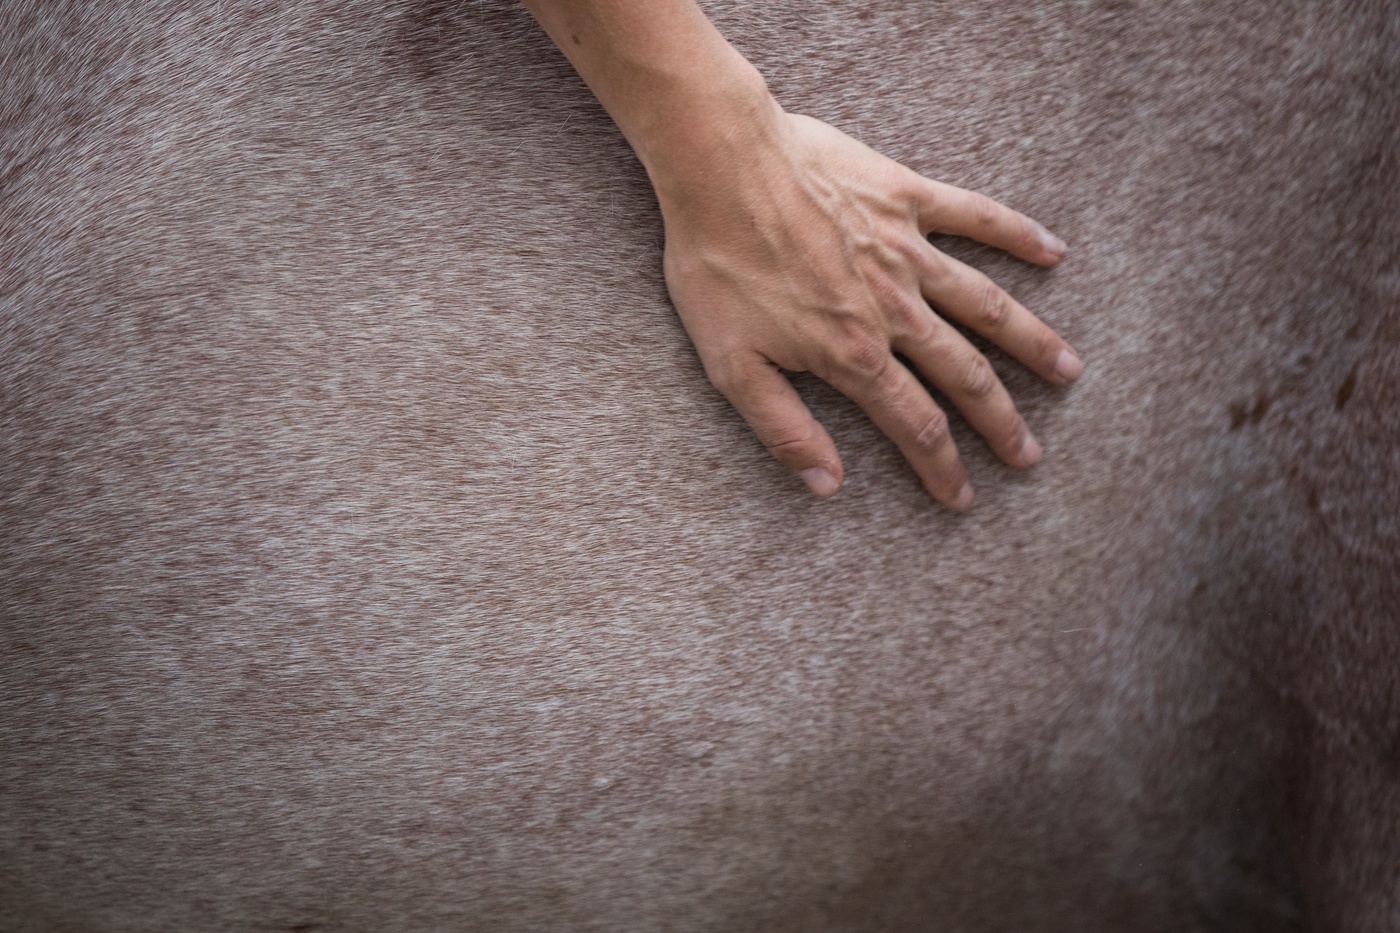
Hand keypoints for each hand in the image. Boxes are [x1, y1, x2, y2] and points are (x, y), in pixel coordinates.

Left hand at [655, 110, 1081, 506]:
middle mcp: (894, 308)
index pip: (915, 425)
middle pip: (965, 374)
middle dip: (1002, 422)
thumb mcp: (731, 365)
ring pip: (987, 305)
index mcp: (853, 354)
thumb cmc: (716, 265)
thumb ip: (783, 428)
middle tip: (1030, 454)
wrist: (719, 166)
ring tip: (1068, 370)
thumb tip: (827, 484)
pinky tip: (1054, 252)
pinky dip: (1018, 235)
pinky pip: (976, 217)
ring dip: (1031, 342)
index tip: (965, 498)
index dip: (942, 468)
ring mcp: (907, 250)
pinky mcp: (906, 197)